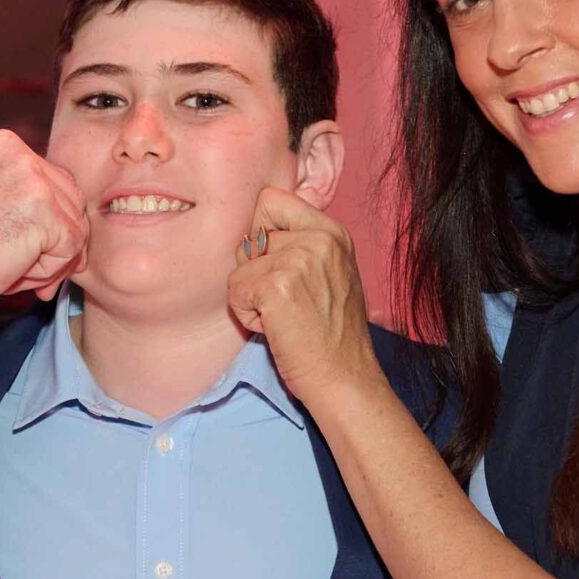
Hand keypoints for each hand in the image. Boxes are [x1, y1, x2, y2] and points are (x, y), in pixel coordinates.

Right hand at [0, 131, 87, 316]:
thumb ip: (18, 199)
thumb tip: (72, 224)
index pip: (50, 181)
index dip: (44, 223)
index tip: (16, 249)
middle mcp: (13, 148)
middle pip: (69, 200)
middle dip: (52, 242)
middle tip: (19, 269)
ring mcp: (30, 175)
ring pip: (73, 225)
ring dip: (48, 259)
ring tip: (10, 271)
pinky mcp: (42, 207)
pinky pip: (71, 248)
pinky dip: (48, 272)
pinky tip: (13, 274)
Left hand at [226, 187, 383, 407]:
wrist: (344, 378)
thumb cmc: (332, 335)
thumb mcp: (332, 273)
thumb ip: (303, 245)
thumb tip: (258, 230)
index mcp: (333, 232)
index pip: (271, 199)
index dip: (262, 231)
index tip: (277, 264)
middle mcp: (319, 239)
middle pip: (250, 232)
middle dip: (256, 267)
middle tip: (285, 300)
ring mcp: (298, 260)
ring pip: (240, 265)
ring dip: (251, 296)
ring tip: (282, 317)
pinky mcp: (276, 287)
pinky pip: (234, 290)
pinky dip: (246, 315)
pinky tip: (274, 328)